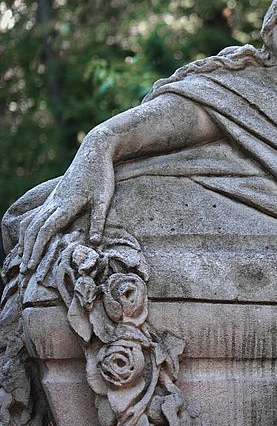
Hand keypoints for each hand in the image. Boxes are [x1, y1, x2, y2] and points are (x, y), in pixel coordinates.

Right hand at [20, 131, 115, 270]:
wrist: (94, 153)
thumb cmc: (101, 176)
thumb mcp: (104, 199)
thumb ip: (97, 220)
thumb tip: (94, 243)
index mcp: (65, 205)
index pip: (45, 231)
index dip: (37, 250)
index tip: (31, 266)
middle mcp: (54, 203)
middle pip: (33, 230)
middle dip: (27, 251)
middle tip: (23, 272)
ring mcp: (52, 200)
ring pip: (32, 223)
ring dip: (26, 243)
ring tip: (23, 261)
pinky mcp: (54, 198)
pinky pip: (36, 217)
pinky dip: (30, 231)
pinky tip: (30, 241)